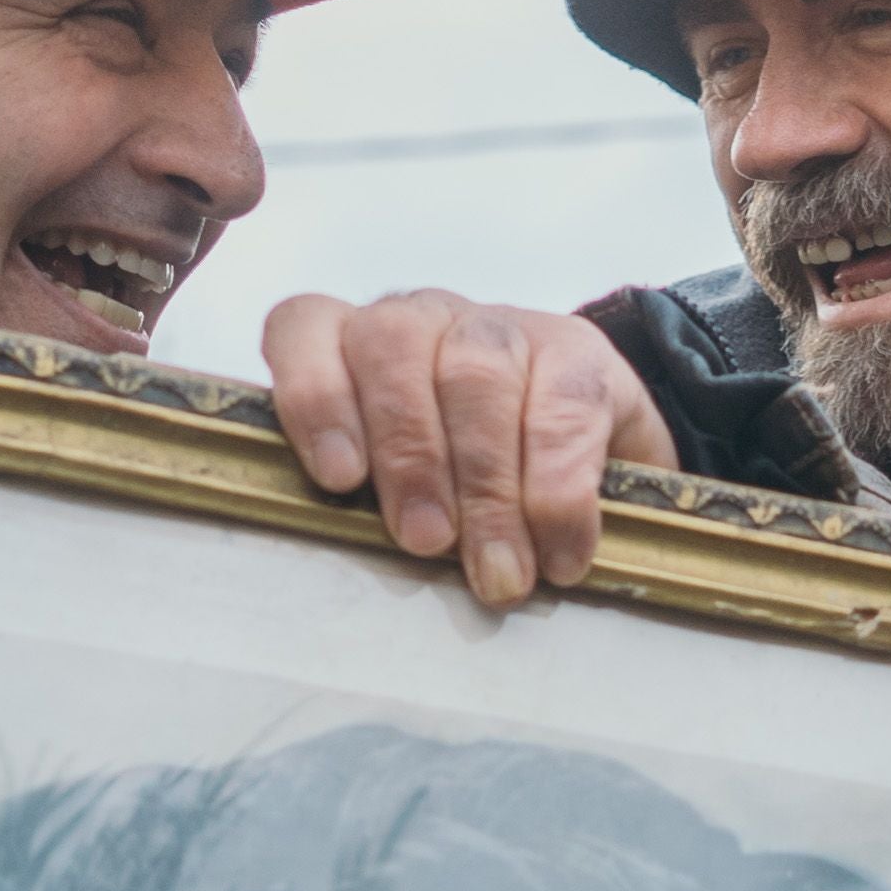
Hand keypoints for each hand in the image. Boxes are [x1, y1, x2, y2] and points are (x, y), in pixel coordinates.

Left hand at [261, 290, 676, 610]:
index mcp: (351, 345)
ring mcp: (498, 327)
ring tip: (498, 570)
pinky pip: (563, 410)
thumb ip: (371, 504)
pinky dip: (559, 493)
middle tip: (426, 542)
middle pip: (392, 350)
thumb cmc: (461, 486)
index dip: (314, 397)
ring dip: (485, 485)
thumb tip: (379, 561)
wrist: (588, 451)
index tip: (339, 477)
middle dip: (409, 457)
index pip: (302, 328)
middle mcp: (420, 320)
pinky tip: (560, 553)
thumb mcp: (399, 494)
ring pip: (477, 375)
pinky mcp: (576, 348)